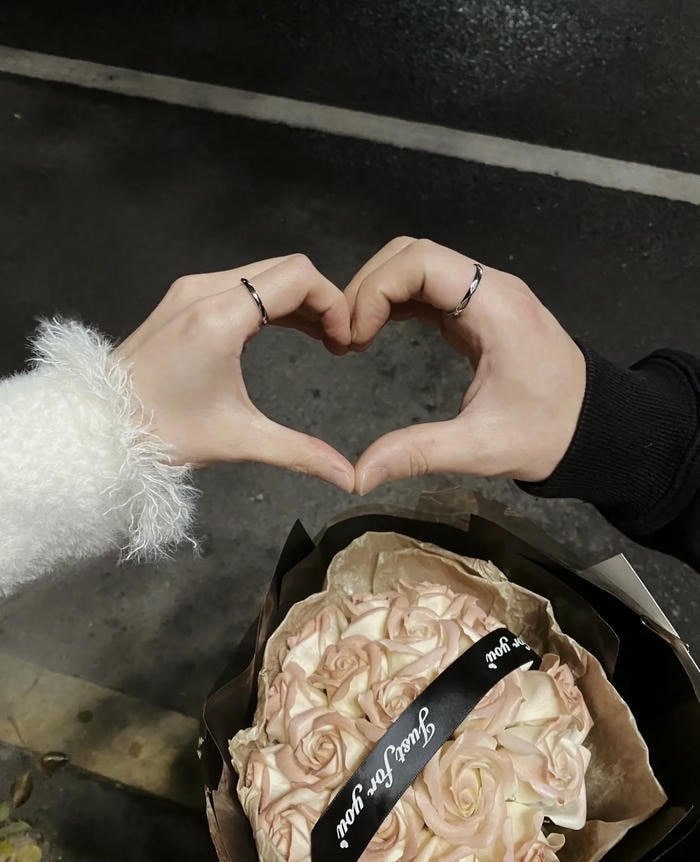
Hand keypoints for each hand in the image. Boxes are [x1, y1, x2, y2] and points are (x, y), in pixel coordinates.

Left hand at [113, 255, 354, 490]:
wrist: (101, 427)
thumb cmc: (161, 432)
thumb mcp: (238, 439)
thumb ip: (300, 452)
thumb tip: (348, 477)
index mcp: (219, 317)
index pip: (298, 277)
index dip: (334, 302)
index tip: (344, 341)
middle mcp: (203, 290)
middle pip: (285, 268)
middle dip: (321, 301)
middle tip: (337, 342)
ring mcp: (189, 290)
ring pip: (264, 273)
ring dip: (297, 300)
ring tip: (320, 338)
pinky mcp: (182, 299)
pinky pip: (241, 283)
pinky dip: (271, 301)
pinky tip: (286, 330)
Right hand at [345, 237, 585, 493]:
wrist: (593, 427)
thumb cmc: (546, 434)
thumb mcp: (482, 448)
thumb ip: (418, 453)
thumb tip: (358, 476)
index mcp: (495, 306)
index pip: (420, 261)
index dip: (375, 290)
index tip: (355, 338)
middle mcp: (489, 287)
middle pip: (413, 253)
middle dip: (369, 287)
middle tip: (344, 336)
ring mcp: (484, 294)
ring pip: (417, 264)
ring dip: (379, 292)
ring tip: (354, 337)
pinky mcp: (478, 308)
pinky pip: (428, 287)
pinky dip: (396, 302)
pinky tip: (374, 332)